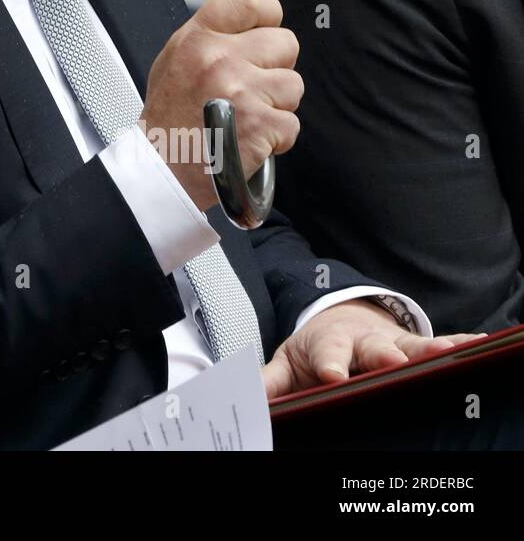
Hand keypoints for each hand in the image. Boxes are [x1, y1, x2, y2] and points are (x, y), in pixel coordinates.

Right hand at [139, 0, 300, 211]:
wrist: (164, 168)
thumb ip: (214, 29)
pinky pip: (291, 123)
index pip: (251, 0)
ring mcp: (242, 92)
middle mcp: (220, 60)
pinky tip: (249, 138)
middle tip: (249, 85)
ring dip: (276, 103)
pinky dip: (276, 136)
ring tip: (246, 114)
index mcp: (198, 38)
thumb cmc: (171, 114)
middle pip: (286, 42)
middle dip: (274, 66)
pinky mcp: (261, 126)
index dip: (268, 13)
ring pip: (293, 84)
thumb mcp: (177, 58)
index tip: (265, 27)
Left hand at [262, 299, 487, 398]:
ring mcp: (392, 343)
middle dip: (382, 356)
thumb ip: (270, 382)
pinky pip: (439, 345)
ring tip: (445, 352)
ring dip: (426, 349)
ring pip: (409, 346)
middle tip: (392, 362)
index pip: (326, 356)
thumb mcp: (289, 362)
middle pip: (372, 350)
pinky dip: (457, 344)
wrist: (341, 319)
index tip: (332, 376)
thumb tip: (244, 400)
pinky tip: (476, 345)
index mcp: (328, 346)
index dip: (329, 366)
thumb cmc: (316, 351)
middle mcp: (362, 343)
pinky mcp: (415, 347)